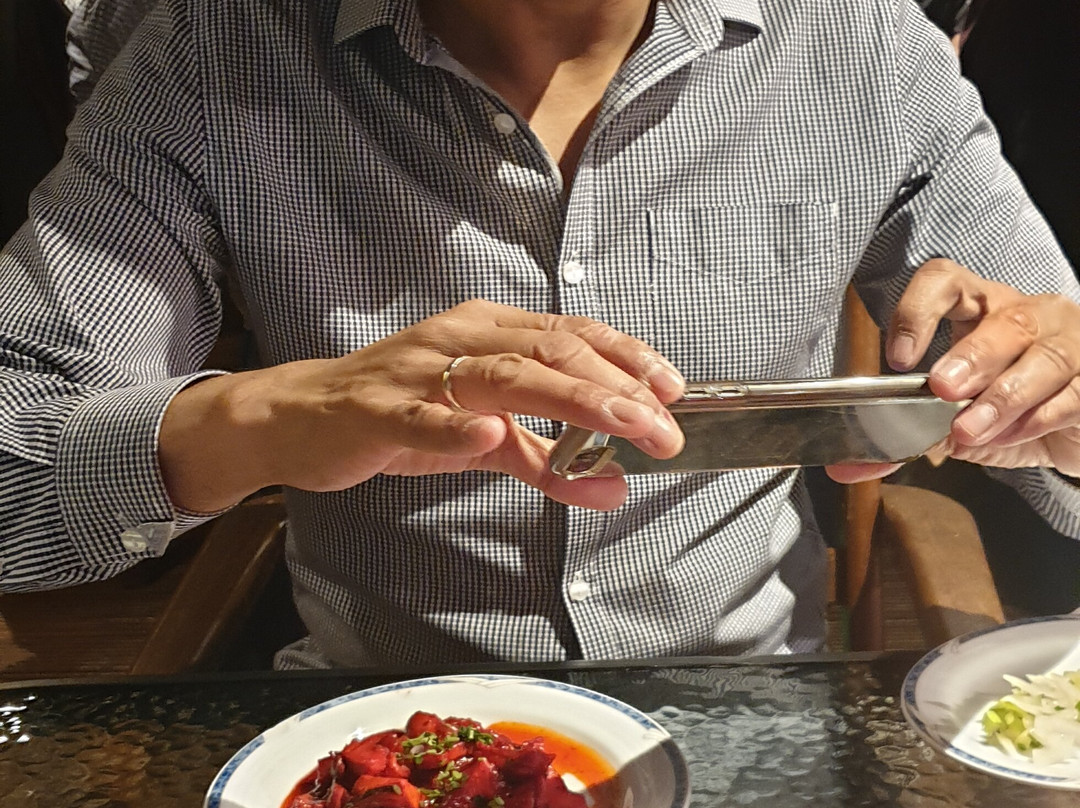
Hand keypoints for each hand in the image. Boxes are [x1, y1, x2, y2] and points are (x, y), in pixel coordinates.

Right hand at [160, 300, 685, 512]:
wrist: (302, 416)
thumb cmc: (399, 413)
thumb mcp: (481, 435)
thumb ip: (546, 460)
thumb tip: (613, 485)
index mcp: (488, 332)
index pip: (572, 334)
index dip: (627, 357)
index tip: (674, 388)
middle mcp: (459, 338)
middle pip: (550, 352)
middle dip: (615, 388)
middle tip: (663, 427)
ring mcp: (417, 372)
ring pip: (501, 376)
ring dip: (567, 401)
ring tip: (618, 425)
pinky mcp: (377, 409)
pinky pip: (420, 417)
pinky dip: (455, 427)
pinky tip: (489, 436)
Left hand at [828, 259, 1079, 483]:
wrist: (1074, 433)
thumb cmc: (1010, 411)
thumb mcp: (956, 419)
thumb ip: (914, 432)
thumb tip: (860, 462)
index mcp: (980, 308)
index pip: (946, 282)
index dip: (919, 310)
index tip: (899, 355)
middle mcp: (1030, 314)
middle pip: (1006, 320)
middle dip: (972, 355)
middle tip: (942, 388)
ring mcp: (1072, 341)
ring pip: (1043, 356)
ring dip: (1003, 397)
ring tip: (970, 428)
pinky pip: (1073, 393)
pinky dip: (1037, 418)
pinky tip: (1012, 434)